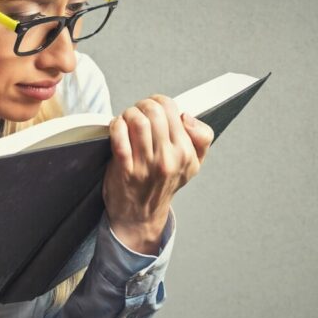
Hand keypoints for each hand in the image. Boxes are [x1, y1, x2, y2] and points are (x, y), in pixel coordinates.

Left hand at [102, 94, 214, 252]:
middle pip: (155, 111)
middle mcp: (168, 159)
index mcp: (186, 153)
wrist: (141, 216)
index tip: (153, 107)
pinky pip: (119, 137)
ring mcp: (146, 165)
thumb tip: (187, 116)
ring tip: (126, 119)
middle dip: (142, 105)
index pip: (173, 109)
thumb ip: (201, 138)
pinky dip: (116, 126)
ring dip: (128, 114)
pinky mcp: (125, 170)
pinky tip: (116, 127)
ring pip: (138, 121)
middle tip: (137, 111)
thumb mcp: (193, 164)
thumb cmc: (163, 184)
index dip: (159, 101)